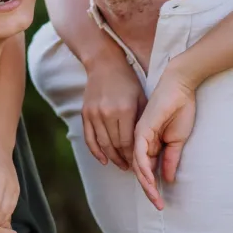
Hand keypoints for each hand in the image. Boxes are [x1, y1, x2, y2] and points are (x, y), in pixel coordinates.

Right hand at [80, 47, 144, 170]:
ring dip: (111, 158)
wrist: (104, 64)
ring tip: (120, 165)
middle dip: (124, 159)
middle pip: (115, 145)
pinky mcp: (85, 113)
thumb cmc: (127, 81)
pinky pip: (89, 138)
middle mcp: (107, 113)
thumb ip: (142, 120)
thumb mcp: (141, 98)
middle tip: (131, 168)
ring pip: (102, 144)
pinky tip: (103, 160)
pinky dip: (95, 151)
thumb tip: (146, 144)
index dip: (134, 155)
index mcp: (124, 110)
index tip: (140, 163)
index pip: (128, 142)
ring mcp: (94, 114)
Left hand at [131, 68, 197, 208]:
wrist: (180, 88)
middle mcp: (142, 142)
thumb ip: (170, 158)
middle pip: (141, 171)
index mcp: (150, 143)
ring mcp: (140, 136)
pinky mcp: (141, 131)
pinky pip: (139, 154)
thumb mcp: (177, 141)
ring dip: (146, 184)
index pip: (148, 169)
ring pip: (138, 165)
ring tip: (155, 198)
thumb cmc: (180, 110)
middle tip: (158, 205)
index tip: (161, 202)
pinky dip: (143, 168)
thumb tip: (166, 178)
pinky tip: (149, 181)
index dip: (153, 186)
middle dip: (149, 190)